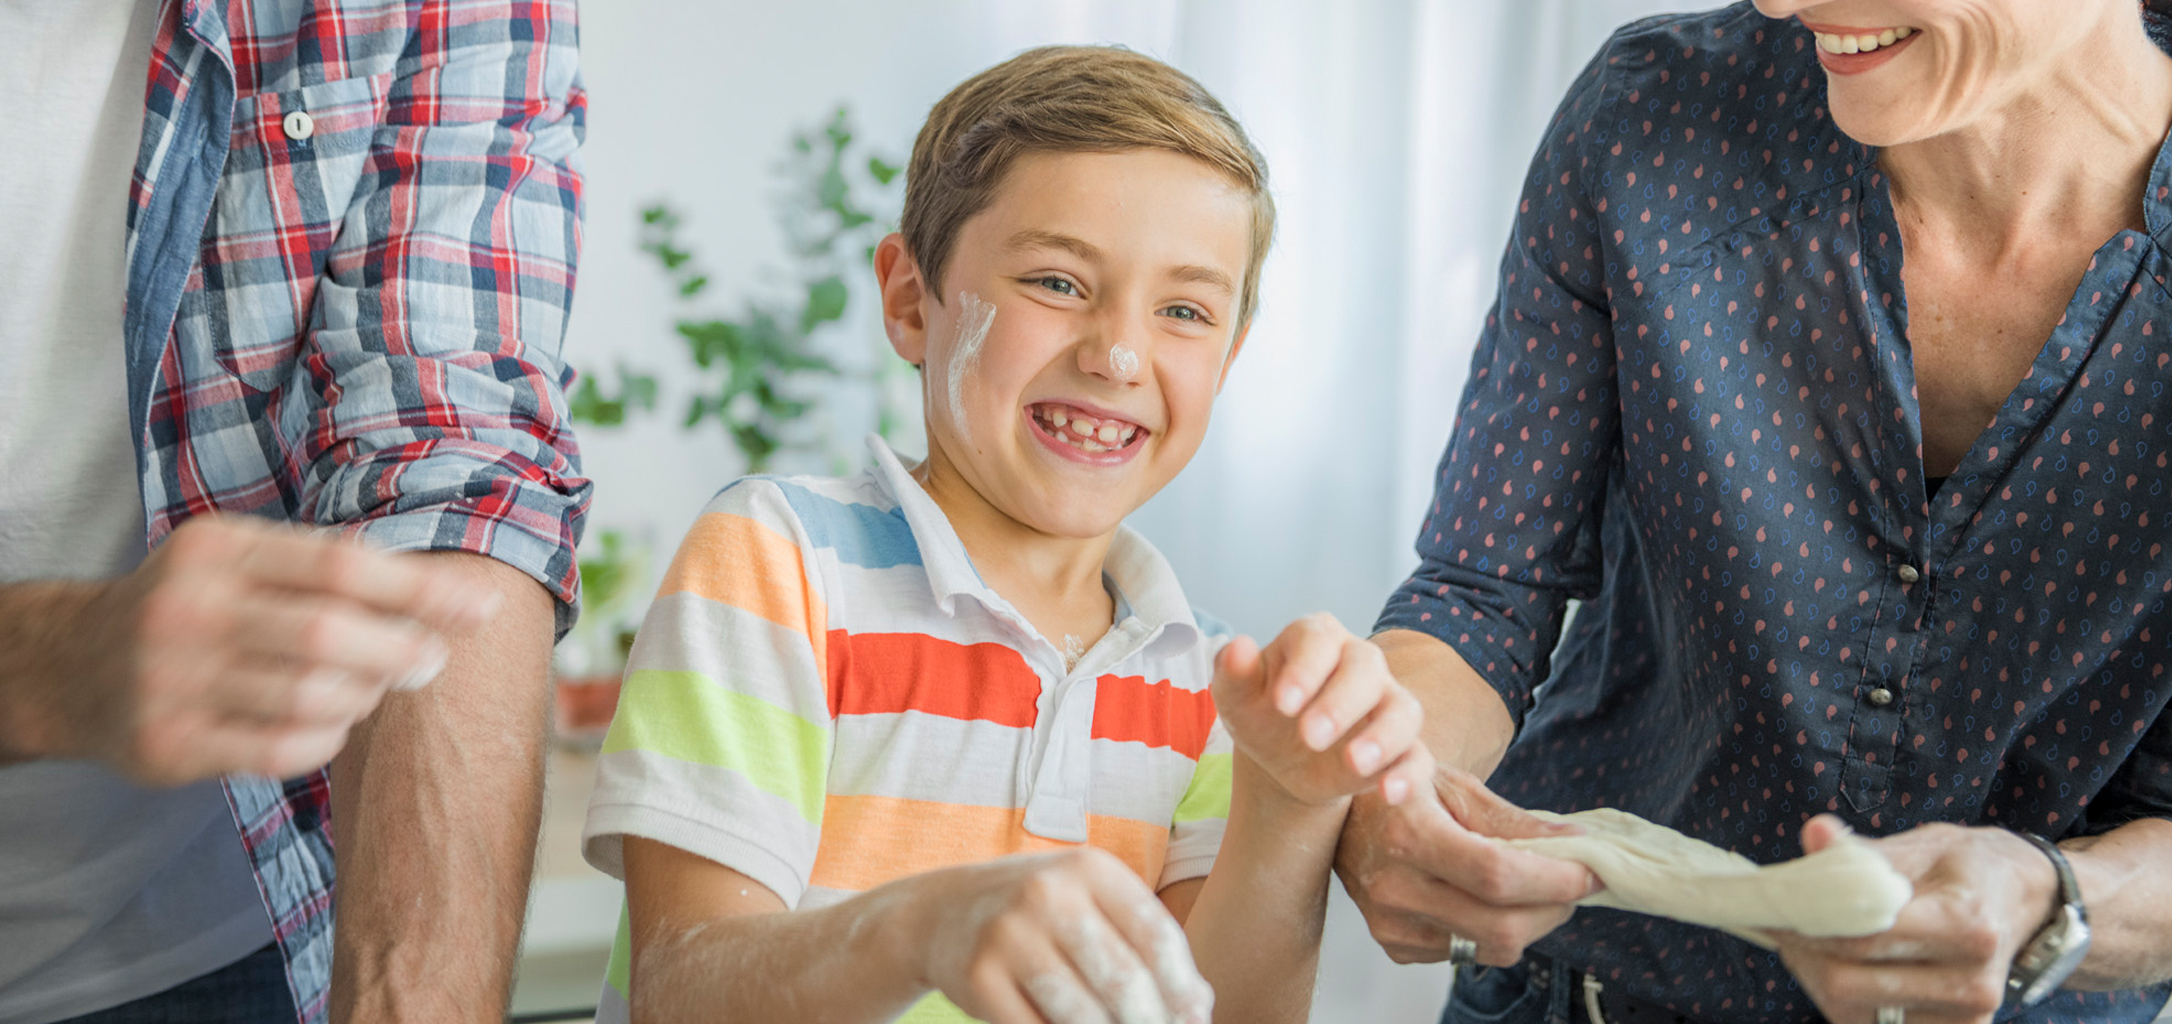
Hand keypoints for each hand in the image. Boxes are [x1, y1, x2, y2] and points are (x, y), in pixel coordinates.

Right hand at [7, 515, 499, 784]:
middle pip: (330, 634)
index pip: (341, 566)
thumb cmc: (196, 605)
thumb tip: (455, 598)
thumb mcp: (243, 559)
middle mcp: (187, 610)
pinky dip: (326, 740)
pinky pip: (281, 750)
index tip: (483, 608)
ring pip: (311, 697)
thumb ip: (333, 568)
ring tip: (370, 689)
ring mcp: (171, 681)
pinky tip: (330, 725)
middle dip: (401, 650)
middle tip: (431, 661)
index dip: (421, 591)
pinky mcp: (167, 744)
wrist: (71, 664)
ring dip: (363, 697)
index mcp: (216, 549)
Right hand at [920, 848, 1214, 1023]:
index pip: (1156, 936)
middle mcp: (1048, 894)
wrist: (942, 913)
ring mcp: (1009, 935)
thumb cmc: (1040, 913)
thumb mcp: (1091, 904)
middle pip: (1124, 980)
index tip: (1197, 1020)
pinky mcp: (978, 977)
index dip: (1183, 988)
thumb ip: (1142, 943)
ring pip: (1082, 1013)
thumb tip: (1200, 1006)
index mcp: (1089, 868)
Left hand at [1213, 614, 1432, 806]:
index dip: (1304, 668)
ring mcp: (1387, 703)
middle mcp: (1360, 662)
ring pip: (1403, 710)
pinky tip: (1390, 794)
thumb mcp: (1236, 698)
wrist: (1282, 760)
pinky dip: (1409, 775)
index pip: (1319, 639)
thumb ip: (1233, 672)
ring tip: (1355, 763)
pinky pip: (1418, 757)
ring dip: (1384, 736)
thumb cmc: (1261, 714)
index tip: (1282, 704)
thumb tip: (1238, 646)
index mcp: (1317, 638)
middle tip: (1309, 737)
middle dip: (1340, 703)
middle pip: (1366, 669)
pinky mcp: (1402, 747)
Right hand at [1334, 762, 1600, 965]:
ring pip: (1490, 948)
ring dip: (1530, 924)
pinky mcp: (1395, 945)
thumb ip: (1517, 823)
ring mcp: (1390, 924)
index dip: (1554, 880)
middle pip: (1500, 925)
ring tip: (1537, 890)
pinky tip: (1489, 901)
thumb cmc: (1405, 789)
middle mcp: (1393, 887)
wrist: (1346, 812)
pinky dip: (1493, 932)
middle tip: (1573, 883)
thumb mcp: (1459, 787)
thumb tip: (1575, 846)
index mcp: (1408, 834)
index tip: (1589, 872)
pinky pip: (1466, 954)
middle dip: (1554, 908)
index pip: (1497, 876)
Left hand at [1775, 816, 2061, 1023]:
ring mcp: (1965, 1016)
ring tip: (1807, 940)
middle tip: (1780, 923)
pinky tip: (1836, 964)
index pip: (1864, 935)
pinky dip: (1841, 997)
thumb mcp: (1920, 846)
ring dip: (1814, 976)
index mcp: (1966, 925)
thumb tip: (1813, 834)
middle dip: (1801, 952)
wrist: (2028, 903)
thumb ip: (1861, 852)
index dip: (1806, 921)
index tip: (1770, 906)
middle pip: (1849, 982)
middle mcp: (1971, 981)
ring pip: (1851, 1009)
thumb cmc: (1968, 869)